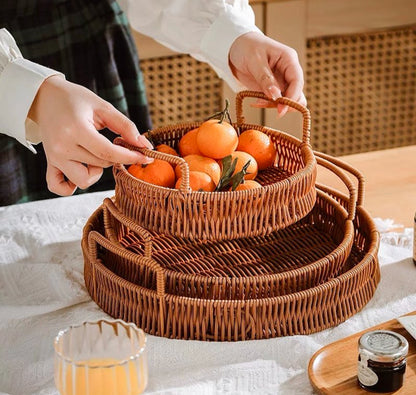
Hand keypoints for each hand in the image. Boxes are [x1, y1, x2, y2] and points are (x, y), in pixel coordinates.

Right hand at [28, 76, 152, 195]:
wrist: (44, 97)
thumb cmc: (76, 100)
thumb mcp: (103, 107)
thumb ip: (125, 126)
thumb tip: (144, 145)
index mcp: (75, 129)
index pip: (108, 152)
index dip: (130, 156)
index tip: (146, 156)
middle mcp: (61, 147)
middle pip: (100, 165)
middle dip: (116, 157)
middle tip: (116, 142)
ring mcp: (53, 158)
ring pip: (84, 180)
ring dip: (96, 171)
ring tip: (95, 153)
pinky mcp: (49, 163)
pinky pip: (59, 187)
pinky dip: (72, 186)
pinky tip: (82, 171)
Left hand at [228, 31, 306, 116]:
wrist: (236, 48)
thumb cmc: (247, 47)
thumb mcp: (255, 60)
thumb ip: (265, 79)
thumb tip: (275, 95)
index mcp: (289, 59)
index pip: (297, 81)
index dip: (292, 97)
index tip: (281, 109)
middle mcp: (288, 72)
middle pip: (296, 94)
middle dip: (284, 103)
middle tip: (265, 105)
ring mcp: (281, 81)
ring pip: (288, 100)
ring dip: (275, 106)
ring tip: (258, 102)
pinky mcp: (273, 89)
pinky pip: (276, 102)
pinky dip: (268, 105)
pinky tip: (256, 102)